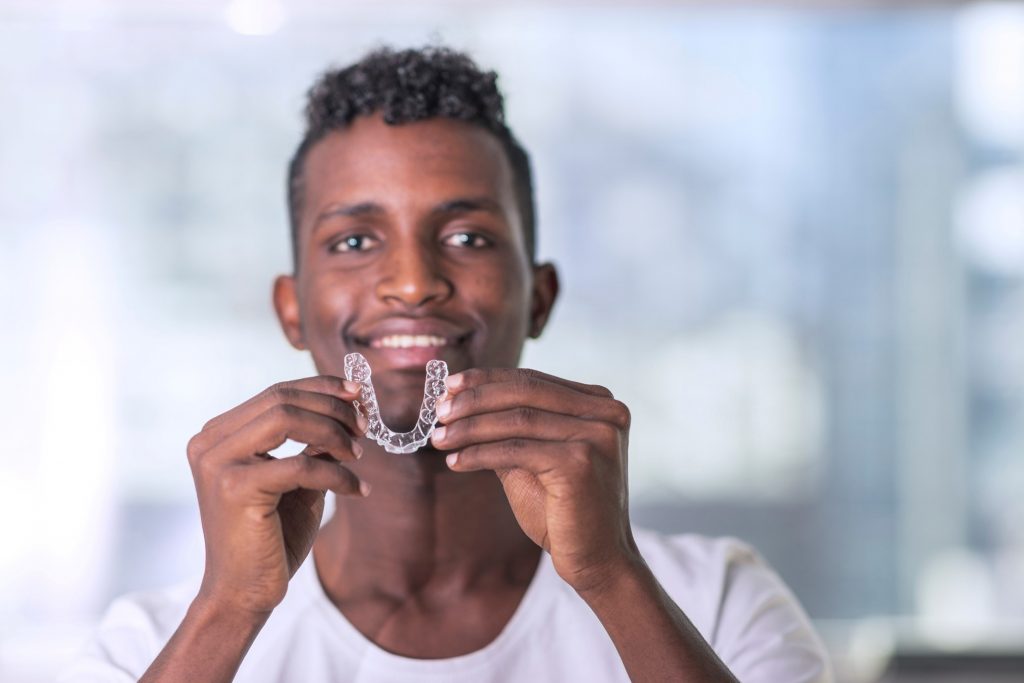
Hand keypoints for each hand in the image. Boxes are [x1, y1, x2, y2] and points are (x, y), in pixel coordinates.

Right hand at [186, 376, 367, 616]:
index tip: (359, 395)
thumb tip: (350, 408)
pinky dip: (337, 474)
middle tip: (364, 429)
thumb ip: (313, 444)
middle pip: (281, 399)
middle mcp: (209, 442)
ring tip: (358, 455)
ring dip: (333, 433)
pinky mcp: (234, 488)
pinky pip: (300, 464)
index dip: (321, 388)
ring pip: (287, 419)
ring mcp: (217, 463)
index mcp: (218, 435)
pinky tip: (358, 489)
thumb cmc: (271, 537)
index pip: (275, 392)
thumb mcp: (298, 480)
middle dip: (332, 408)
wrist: (243, 593)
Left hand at [430, 368, 637, 593]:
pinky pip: (516, 450)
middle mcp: (605, 412)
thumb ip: (508, 429)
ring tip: (438, 438)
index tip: (448, 386)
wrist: (597, 560)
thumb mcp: (534, 458)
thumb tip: (457, 401)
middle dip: (474, 399)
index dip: (487, 380)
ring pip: (517, 420)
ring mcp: (596, 435)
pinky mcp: (580, 462)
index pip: (533, 380)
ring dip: (469, 427)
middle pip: (524, 392)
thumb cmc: (564, 510)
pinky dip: (479, 454)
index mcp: (599, 403)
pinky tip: (455, 461)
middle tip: (438, 411)